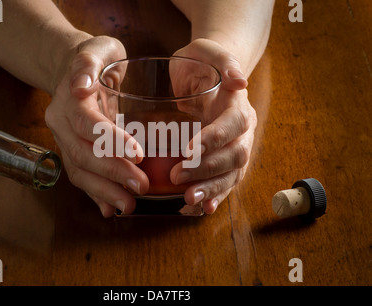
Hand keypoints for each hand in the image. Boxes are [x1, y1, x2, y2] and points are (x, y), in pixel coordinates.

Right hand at [45, 36, 148, 217]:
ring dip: (104, 191)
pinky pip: (81, 177)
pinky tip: (112, 209)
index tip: (138, 153)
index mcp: (68, 100)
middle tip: (141, 186)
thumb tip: (80, 85)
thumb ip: (89, 62)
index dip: (110, 140)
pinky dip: (96, 194)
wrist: (74, 73)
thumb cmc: (96, 59)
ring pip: (79, 172)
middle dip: (112, 173)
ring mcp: (64, 141)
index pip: (87, 124)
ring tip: (129, 206)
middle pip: (82, 154)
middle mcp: (61, 124)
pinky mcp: (72, 153)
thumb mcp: (98, 49)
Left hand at [170, 38, 256, 213]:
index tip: (188, 151)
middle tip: (177, 179)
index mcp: (238, 105)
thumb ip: (224, 61)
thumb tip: (239, 81)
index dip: (213, 140)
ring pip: (232, 173)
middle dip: (207, 170)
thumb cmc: (202, 62)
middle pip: (234, 155)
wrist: (207, 74)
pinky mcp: (225, 159)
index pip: (232, 125)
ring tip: (190, 201)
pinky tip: (198, 208)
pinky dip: (213, 195)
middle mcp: (242, 129)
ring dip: (212, 189)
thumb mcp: (208, 51)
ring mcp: (235, 146)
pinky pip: (224, 180)